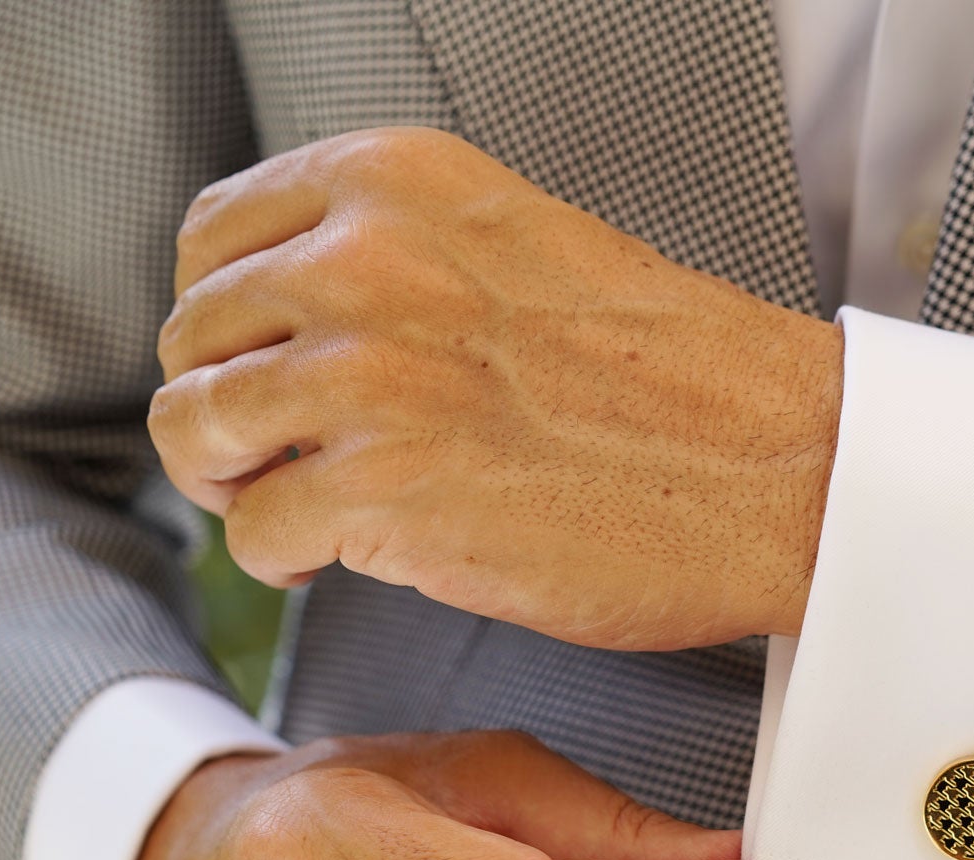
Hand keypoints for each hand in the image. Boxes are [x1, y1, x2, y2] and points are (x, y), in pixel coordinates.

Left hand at [149, 126, 842, 650]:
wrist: (781, 464)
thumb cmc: (677, 377)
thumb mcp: (518, 250)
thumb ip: (397, 261)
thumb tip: (290, 323)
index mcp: (398, 183)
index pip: (214, 237)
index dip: (226, 319)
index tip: (264, 369)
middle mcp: (365, 261)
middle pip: (192, 340)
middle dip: (227, 412)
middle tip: (284, 459)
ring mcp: (367, 376)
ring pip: (198, 433)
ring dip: (240, 488)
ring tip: (304, 510)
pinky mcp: (382, 490)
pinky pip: (255, 535)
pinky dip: (285, 561)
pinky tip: (345, 558)